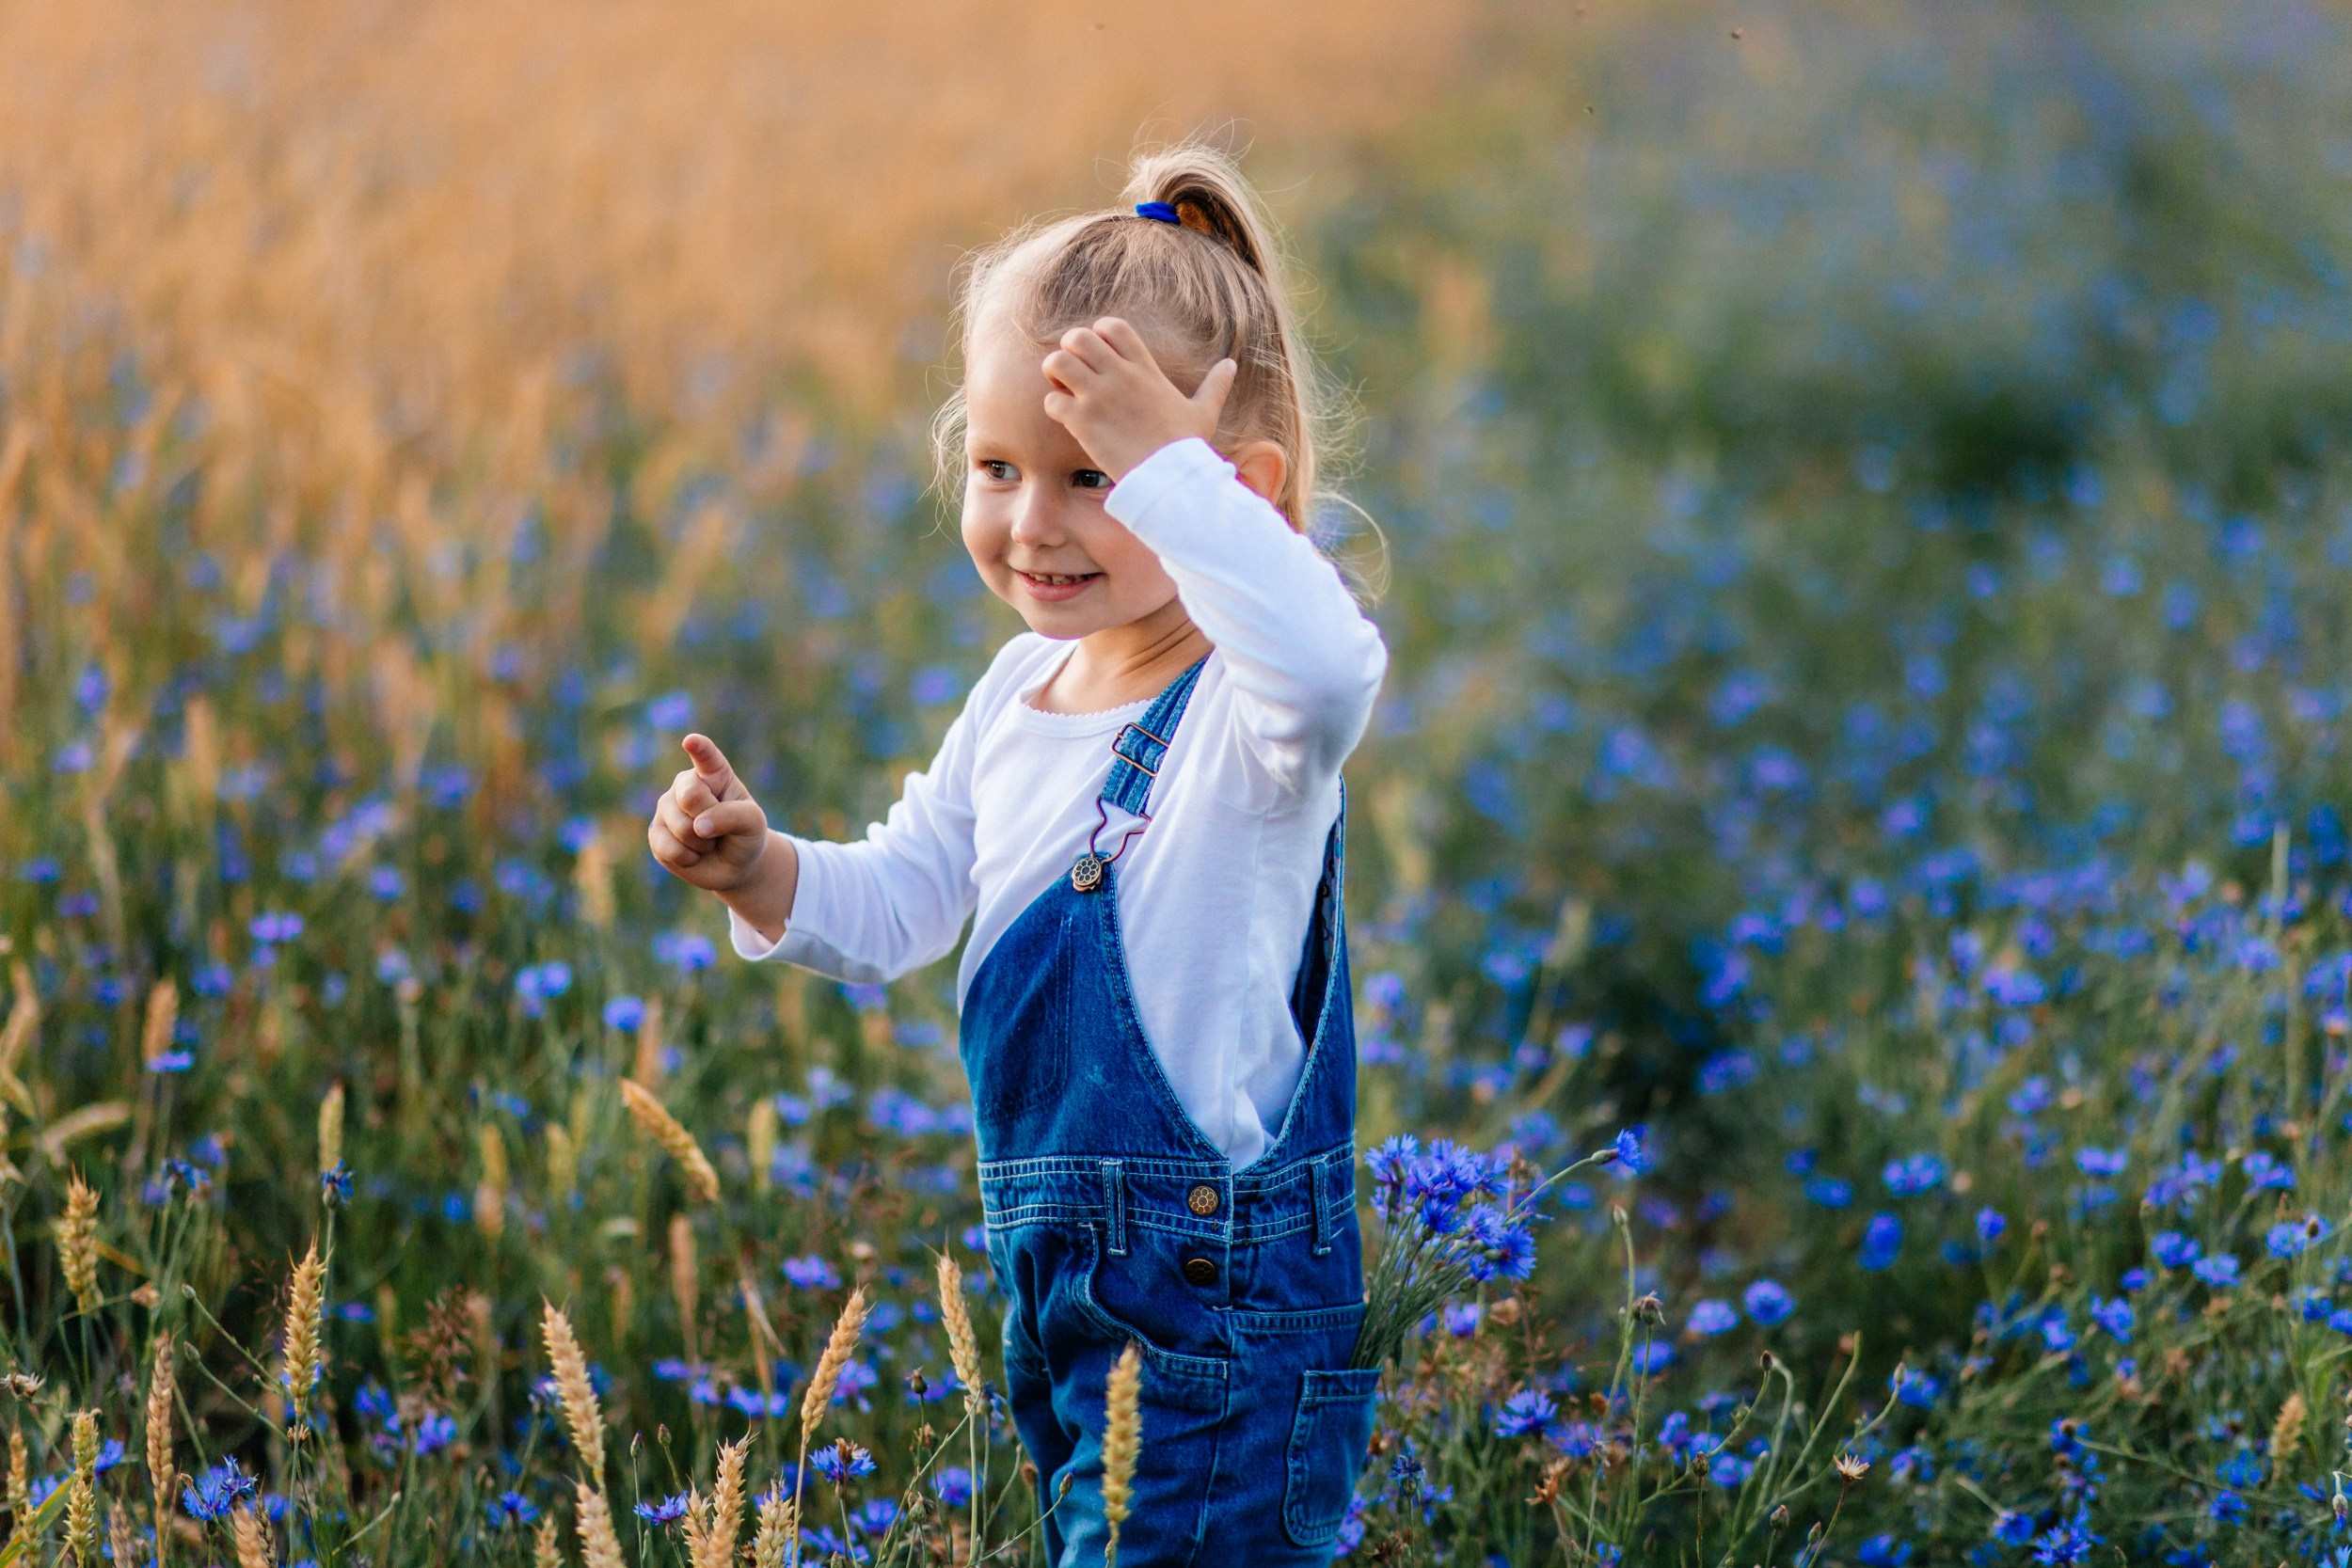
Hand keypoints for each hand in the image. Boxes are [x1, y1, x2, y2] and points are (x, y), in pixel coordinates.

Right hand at [648, 734, 770, 892]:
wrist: (733, 864)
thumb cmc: (744, 834)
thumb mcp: (752, 823)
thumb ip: (732, 816)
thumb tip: (699, 826)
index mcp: (713, 773)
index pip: (706, 756)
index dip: (699, 748)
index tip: (691, 741)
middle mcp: (685, 784)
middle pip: (691, 795)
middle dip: (710, 818)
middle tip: (719, 828)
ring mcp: (666, 808)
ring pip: (681, 826)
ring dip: (702, 844)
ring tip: (708, 841)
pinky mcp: (655, 833)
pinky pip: (669, 848)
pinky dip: (689, 858)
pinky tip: (693, 854)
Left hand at [1039, 317, 1236, 480]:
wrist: (1170, 480)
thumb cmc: (1186, 447)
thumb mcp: (1205, 412)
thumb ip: (1215, 385)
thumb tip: (1232, 365)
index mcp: (1145, 369)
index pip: (1112, 326)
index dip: (1099, 335)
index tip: (1101, 357)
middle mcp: (1119, 376)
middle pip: (1078, 337)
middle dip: (1069, 351)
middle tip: (1075, 373)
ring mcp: (1099, 398)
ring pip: (1057, 361)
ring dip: (1054, 375)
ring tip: (1065, 391)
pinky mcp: (1083, 423)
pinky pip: (1051, 401)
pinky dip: (1054, 408)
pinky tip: (1067, 420)